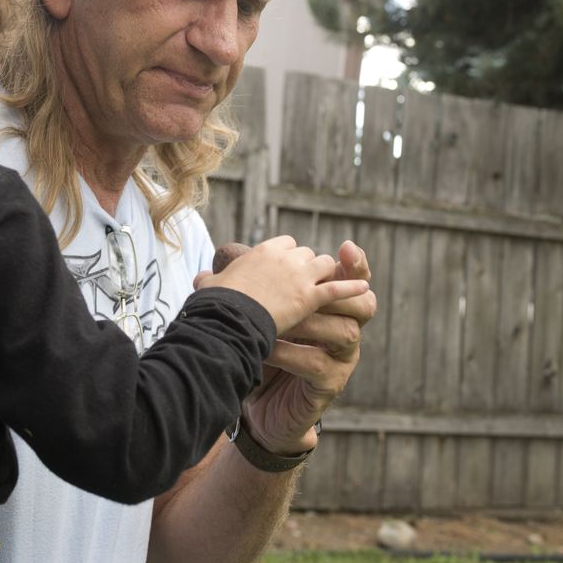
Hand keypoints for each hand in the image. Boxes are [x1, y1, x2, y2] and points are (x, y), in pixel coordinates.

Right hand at [194, 236, 368, 335]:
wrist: (227, 319)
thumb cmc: (215, 303)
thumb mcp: (209, 286)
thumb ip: (209, 280)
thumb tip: (199, 278)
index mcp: (262, 251)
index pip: (286, 244)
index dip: (289, 257)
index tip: (286, 269)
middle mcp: (284, 258)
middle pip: (308, 254)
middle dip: (309, 267)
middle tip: (308, 283)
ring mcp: (299, 277)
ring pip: (324, 266)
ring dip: (327, 275)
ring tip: (329, 287)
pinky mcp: (309, 297)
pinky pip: (337, 288)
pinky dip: (351, 288)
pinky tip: (363, 288)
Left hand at [245, 241, 374, 455]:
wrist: (255, 402)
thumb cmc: (259, 350)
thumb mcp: (255, 316)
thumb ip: (244, 289)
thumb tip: (211, 264)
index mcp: (331, 307)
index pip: (353, 280)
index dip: (355, 264)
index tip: (345, 246)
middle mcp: (343, 329)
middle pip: (363, 304)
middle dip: (339, 292)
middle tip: (309, 289)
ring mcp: (341, 359)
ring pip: (344, 332)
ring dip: (309, 323)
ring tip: (278, 321)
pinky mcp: (330, 384)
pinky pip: (317, 364)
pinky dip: (291, 353)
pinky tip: (267, 348)